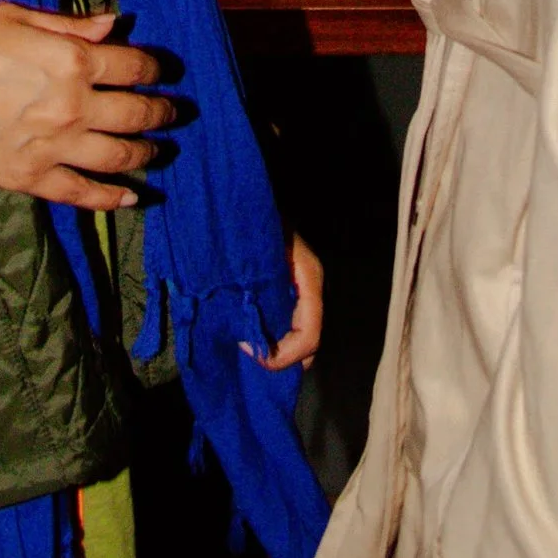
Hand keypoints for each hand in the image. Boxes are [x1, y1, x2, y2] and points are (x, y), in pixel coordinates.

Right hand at [0, 3, 174, 210]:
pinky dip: (111, 198)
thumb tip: (112, 24)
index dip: (155, 68)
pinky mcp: (31, 178)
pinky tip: (131, 196)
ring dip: (147, 154)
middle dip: (162, 112)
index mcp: (71, 60)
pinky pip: (82, 194)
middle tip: (174, 113)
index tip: (162, 72)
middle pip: (136, 114)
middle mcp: (72, 106)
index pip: (133, 67)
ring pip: (118, 156)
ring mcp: (54, 147)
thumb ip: (69, 24)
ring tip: (159, 151)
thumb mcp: (16, 16)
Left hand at [250, 233, 323, 372]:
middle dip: (284, 358)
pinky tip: (252, 336)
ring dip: (278, 347)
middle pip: (310, 340)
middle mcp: (311, 286)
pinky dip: (275, 336)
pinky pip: (291, 322)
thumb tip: (247, 337)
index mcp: (308, 278)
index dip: (285, 355)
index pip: (310, 334)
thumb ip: (254, 295)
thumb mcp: (253, 258)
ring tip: (249, 348)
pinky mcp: (293, 286)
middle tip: (250, 357)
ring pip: (302, 333)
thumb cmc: (250, 224)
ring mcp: (305, 287)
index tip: (253, 353)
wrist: (246, 199)